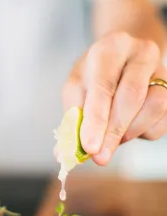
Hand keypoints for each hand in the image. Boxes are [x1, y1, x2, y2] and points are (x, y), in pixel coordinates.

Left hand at [62, 31, 166, 165]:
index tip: (90, 147)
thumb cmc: (95, 75)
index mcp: (110, 49)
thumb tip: (67, 152)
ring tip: (111, 136)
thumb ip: (73, 117)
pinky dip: (143, 132)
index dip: (97, 120)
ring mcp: (161, 70)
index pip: (103, 87)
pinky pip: (163, 120)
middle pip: (131, 97)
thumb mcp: (77, 88)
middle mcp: (140, 54)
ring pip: (154, 108)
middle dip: (113, 133)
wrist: (124, 58)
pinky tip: (128, 129)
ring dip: (129, 132)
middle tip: (99, 157)